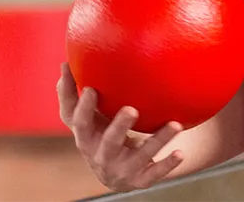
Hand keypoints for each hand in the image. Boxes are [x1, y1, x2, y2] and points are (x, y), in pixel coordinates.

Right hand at [57, 63, 184, 190]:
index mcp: (86, 138)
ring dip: (158, 141)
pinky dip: (167, 165)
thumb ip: (73, 94)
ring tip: (175, 125)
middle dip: (119, 127)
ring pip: (140, 156)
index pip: (78, 123)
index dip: (83, 108)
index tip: (91, 89)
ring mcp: (121, 169)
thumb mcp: (85, 120)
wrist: (116, 174)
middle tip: (132, 110)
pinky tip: (180, 153)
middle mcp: (101, 156)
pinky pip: (154, 174)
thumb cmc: (99, 135)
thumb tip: (64, 63)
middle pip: (108, 142)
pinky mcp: (139, 180)